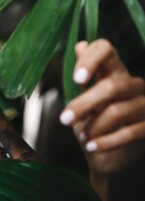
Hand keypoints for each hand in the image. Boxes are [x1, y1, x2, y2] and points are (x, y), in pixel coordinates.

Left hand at [59, 39, 144, 178]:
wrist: (110, 155)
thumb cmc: (95, 117)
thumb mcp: (85, 95)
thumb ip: (84, 72)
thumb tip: (80, 44)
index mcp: (113, 69)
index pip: (105, 49)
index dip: (91, 60)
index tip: (77, 79)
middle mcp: (132, 83)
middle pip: (110, 86)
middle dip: (84, 104)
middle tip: (64, 119)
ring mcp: (143, 104)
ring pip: (117, 111)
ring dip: (94, 127)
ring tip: (80, 137)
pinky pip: (129, 133)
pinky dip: (106, 142)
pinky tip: (91, 147)